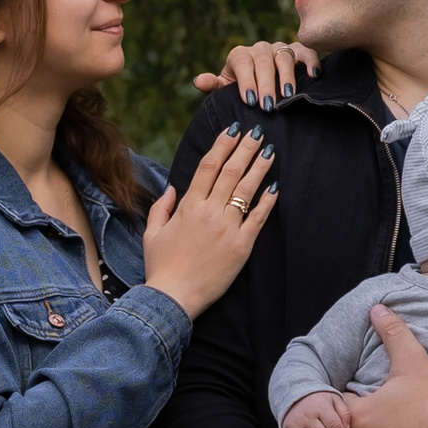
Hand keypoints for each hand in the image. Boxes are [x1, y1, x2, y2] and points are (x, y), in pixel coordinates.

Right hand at [143, 125, 277, 319]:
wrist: (173, 297)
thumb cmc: (161, 266)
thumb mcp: (152, 233)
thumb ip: (162, 207)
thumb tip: (172, 188)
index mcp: (188, 206)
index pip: (208, 166)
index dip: (222, 145)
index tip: (233, 129)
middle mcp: (209, 212)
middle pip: (230, 171)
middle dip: (245, 148)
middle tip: (257, 131)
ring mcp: (227, 228)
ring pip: (246, 190)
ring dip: (259, 167)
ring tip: (270, 150)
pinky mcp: (241, 246)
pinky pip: (257, 218)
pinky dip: (267, 202)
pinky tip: (275, 187)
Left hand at [194, 37, 317, 108]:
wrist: (261, 90)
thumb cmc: (242, 92)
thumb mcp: (225, 91)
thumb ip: (213, 86)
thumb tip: (198, 81)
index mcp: (240, 56)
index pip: (242, 62)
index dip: (246, 81)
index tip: (250, 101)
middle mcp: (259, 49)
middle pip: (263, 60)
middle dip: (266, 84)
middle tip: (268, 107)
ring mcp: (279, 49)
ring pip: (283, 56)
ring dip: (286, 76)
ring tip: (288, 96)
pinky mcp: (297, 51)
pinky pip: (305, 51)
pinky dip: (310, 61)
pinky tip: (314, 75)